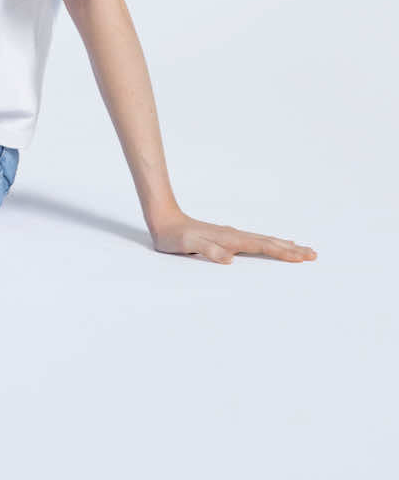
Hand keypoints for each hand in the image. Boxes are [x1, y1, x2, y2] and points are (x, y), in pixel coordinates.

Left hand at [149, 211, 317, 263]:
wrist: (164, 221)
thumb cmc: (175, 236)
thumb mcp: (188, 244)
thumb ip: (208, 249)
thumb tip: (229, 258)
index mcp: (230, 239)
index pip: (261, 246)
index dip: (282, 252)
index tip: (301, 257)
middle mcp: (234, 235)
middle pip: (268, 242)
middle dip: (291, 249)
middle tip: (314, 254)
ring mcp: (232, 235)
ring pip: (264, 240)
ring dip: (284, 245)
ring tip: (303, 249)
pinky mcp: (228, 238)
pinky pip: (256, 241)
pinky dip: (271, 243)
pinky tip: (275, 244)